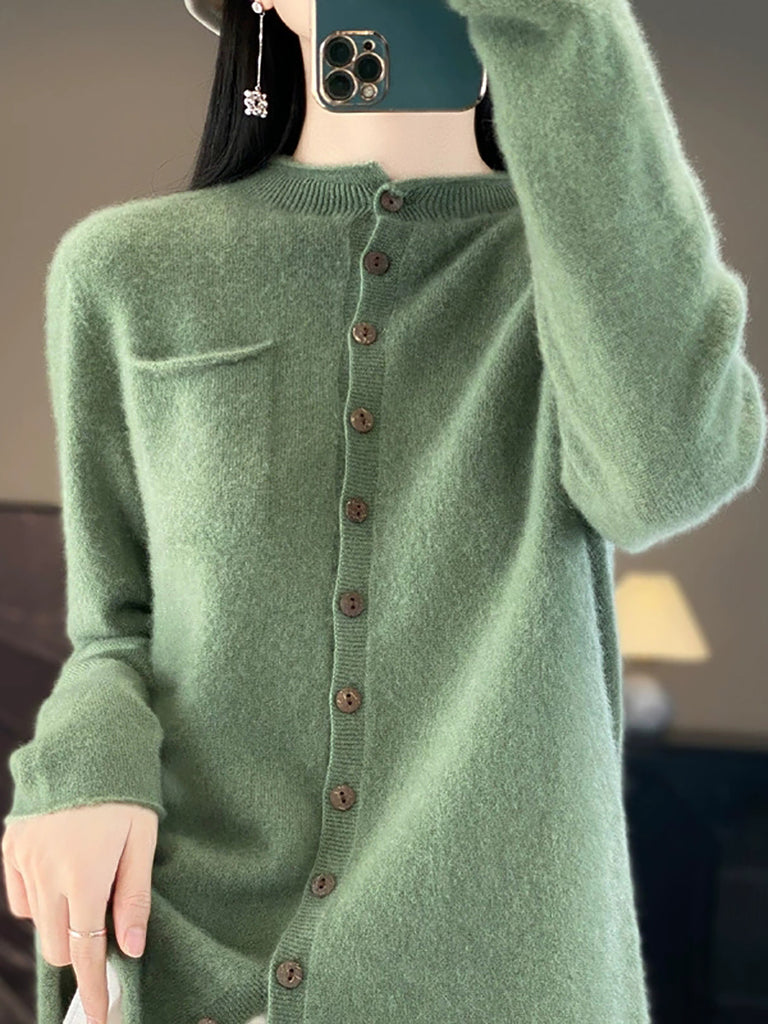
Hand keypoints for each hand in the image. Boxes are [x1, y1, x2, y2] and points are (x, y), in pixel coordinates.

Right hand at [1, 802, 158, 1023]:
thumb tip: (131, 949)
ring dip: (60, 924)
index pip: (86, 952)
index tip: (99, 1016)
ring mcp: (23, 861)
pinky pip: (18, 896)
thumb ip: (134, 897)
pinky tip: (60, 882)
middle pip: (57, 945)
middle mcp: (46, 875)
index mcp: (84, 877)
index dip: (93, 988)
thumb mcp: (142, 839)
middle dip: (80, 953)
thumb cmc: (124, 789)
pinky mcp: (11, 846)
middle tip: (105, 936)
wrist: (86, 738)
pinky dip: (38, 901)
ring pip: (37, 922)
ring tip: (88, 893)